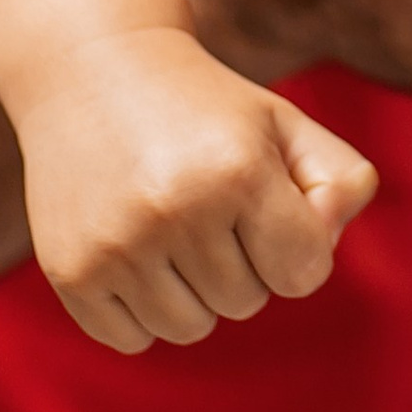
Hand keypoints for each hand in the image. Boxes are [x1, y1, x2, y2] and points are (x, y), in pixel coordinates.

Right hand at [14, 30, 379, 353]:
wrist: (90, 72)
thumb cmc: (205, 109)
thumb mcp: (285, 123)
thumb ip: (342, 181)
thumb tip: (324, 246)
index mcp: (239, 171)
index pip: (302, 274)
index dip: (293, 246)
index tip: (267, 208)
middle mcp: (175, 210)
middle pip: (245, 302)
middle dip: (240, 263)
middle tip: (206, 204)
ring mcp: (116, 245)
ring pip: (190, 328)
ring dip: (192, 292)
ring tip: (170, 228)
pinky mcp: (70, 271)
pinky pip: (131, 339)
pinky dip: (140, 310)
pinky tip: (131, 249)